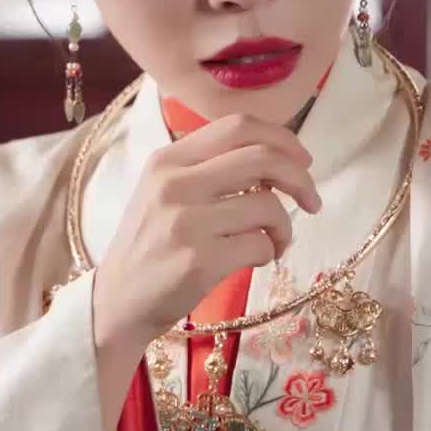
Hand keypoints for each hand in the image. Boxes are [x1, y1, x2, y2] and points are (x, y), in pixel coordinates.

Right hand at [91, 114, 320, 430]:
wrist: (116, 303)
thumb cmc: (150, 246)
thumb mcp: (164, 193)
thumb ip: (208, 169)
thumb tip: (276, 158)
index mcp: (168, 160)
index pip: (237, 126)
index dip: (281, 138)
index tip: (303, 159)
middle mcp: (174, 184)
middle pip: (261, 158)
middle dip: (300, 178)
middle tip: (313, 200)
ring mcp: (185, 222)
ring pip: (268, 206)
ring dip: (285, 226)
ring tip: (276, 241)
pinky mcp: (198, 261)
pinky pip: (259, 245)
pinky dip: (270, 252)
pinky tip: (257, 260)